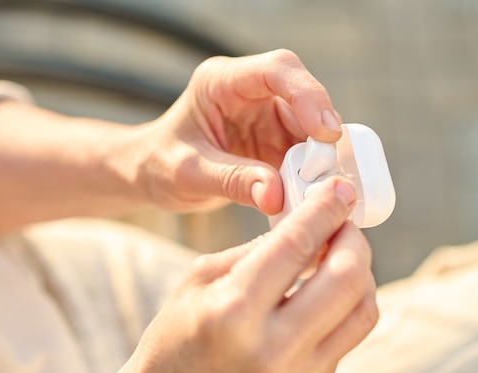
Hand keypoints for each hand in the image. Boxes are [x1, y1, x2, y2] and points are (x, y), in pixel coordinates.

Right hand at [78, 177, 378, 372]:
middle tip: (343, 223)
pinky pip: (347, 338)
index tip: (340, 190)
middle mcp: (272, 348)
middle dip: (353, 238)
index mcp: (233, 311)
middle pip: (347, 278)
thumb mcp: (200, 281)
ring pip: (362, 311)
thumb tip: (307, 227)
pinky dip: (343, 307)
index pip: (297, 245)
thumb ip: (255, 251)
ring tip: (340, 257)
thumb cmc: (176, 339)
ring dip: (359, 273)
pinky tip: (324, 295)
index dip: (325, 209)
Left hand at [127, 49, 342, 214]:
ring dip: (317, 159)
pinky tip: (307, 194)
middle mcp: (250, 92)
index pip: (277, 71)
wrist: (152, 174)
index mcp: (222, 82)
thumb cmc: (160, 164)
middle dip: (319, 135)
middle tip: (325, 175)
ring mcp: (266, 116)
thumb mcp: (189, 174)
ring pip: (310, 129)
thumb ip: (232, 181)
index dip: (308, 95)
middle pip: (303, 99)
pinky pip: (304, 152)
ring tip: (314, 191)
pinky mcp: (275, 140)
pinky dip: (310, 174)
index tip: (326, 132)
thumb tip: (277, 196)